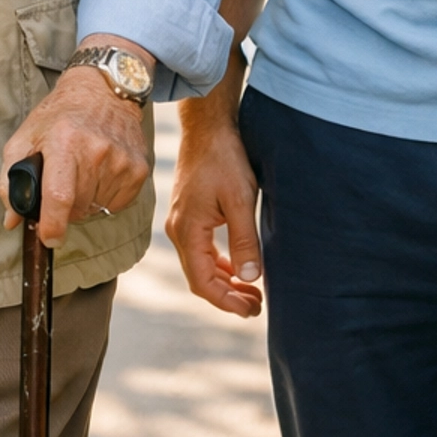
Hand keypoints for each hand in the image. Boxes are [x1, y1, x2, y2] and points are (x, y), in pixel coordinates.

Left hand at [0, 67, 149, 247]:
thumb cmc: (59, 116)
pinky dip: (105, 198)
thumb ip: (10, 179)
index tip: (49, 238)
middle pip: (77, 208)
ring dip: (85, 202)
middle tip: (61, 185)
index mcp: (64, 142)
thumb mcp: (25, 136)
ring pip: (97, 208)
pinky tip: (99, 175)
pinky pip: (117, 204)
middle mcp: (96, 151)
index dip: (52, 225)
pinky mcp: (139, 168)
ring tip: (81, 173)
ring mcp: (121, 161)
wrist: (105, 90)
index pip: (59, 197)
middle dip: (64, 208)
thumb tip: (12, 220)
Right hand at [166, 88, 262, 318]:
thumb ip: (244, 240)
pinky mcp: (190, 214)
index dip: (226, 302)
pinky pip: (202, 250)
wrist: (208, 127)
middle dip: (227, 297)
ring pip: (201, 266)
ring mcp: (182, 222)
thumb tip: (251, 278)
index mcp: (188, 231)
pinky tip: (238, 268)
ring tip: (251, 292)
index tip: (251, 310)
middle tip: (256, 307)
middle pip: (200, 279)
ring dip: (225, 282)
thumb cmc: (224, 159)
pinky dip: (219, 264)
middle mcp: (179, 230)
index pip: (203, 282)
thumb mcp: (241, 200)